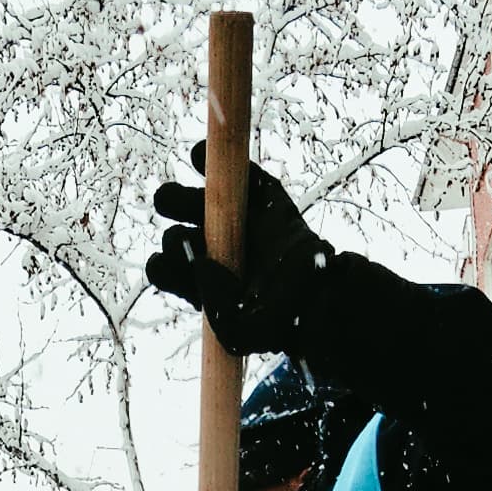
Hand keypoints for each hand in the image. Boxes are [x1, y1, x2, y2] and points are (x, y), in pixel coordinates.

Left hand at [143, 146, 330, 354]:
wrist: (327, 293)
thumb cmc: (284, 319)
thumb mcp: (245, 334)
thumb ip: (219, 313)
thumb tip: (203, 267)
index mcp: (203, 281)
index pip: (166, 270)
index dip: (164, 266)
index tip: (178, 267)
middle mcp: (213, 247)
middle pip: (175, 235)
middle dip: (174, 237)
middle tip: (190, 240)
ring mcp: (234, 219)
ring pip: (192, 200)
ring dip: (180, 197)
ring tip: (198, 201)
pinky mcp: (259, 195)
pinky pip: (234, 172)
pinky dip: (212, 159)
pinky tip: (198, 156)